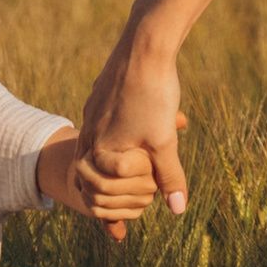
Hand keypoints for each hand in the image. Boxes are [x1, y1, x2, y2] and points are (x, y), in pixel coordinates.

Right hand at [76, 23, 188, 241]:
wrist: (145, 46)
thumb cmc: (153, 94)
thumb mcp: (165, 142)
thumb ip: (170, 178)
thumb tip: (178, 210)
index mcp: (99, 149)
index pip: (96, 195)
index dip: (117, 211)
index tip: (134, 220)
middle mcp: (88, 134)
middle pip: (90, 178)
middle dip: (115, 194)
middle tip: (141, 202)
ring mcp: (91, 115)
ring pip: (96, 153)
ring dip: (115, 168)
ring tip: (138, 176)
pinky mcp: (99, 100)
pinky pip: (102, 131)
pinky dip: (116, 145)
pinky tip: (131, 140)